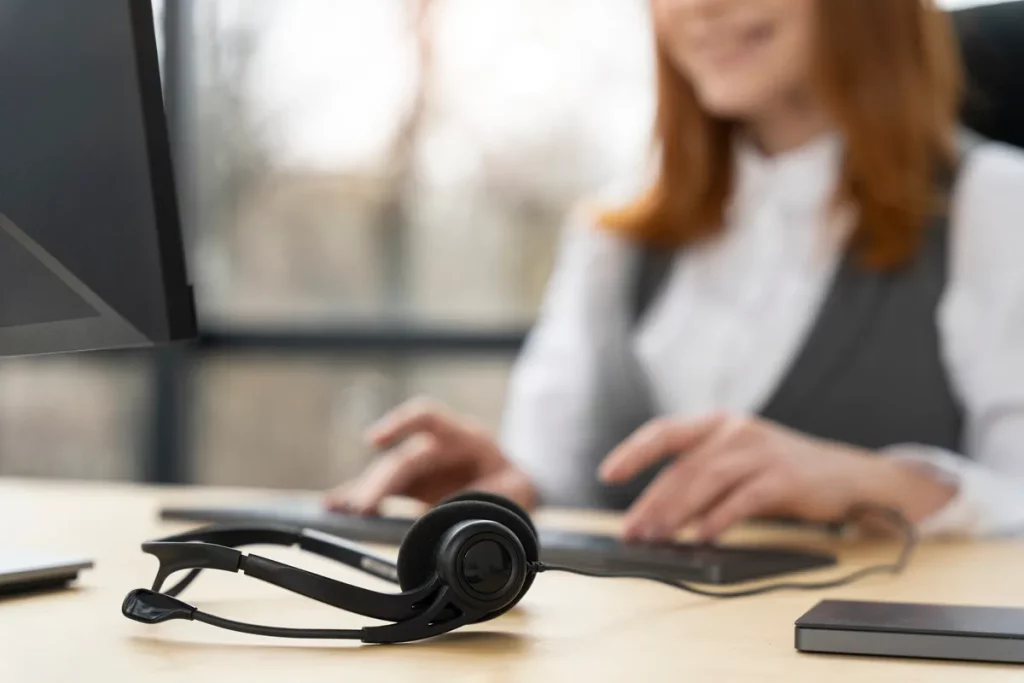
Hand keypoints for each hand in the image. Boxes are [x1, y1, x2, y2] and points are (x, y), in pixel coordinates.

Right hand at [325, 399, 537, 514]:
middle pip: (402, 459)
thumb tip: (466, 516)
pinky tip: (336, 507)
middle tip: (362, 508)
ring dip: (363, 491)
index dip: (400, 424)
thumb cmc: (515, 484)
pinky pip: (382, 489)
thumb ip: (495, 499)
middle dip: (380, 482)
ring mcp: (421, 466)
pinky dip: (359, 498)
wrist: (515, 487)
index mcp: (463, 437)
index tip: (373, 440)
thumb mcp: (518, 490)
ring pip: (386, 474)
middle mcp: (436, 447)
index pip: (428, 418)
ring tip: (339, 508)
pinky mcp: (411, 486)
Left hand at [598, 413, 956, 541]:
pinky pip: (743, 499)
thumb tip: (656, 517)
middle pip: (683, 467)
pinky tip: (704, 537)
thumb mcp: (738, 462)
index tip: (607, 474)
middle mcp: (736, 431)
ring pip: (707, 480)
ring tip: (657, 538)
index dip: (633, 452)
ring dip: (677, 513)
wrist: (849, 475)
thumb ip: (701, 479)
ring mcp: (761, 452)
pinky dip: (720, 518)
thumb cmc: (782, 472)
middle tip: (632, 532)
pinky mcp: (784, 477)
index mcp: (717, 424)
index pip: (664, 432)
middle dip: (651, 501)